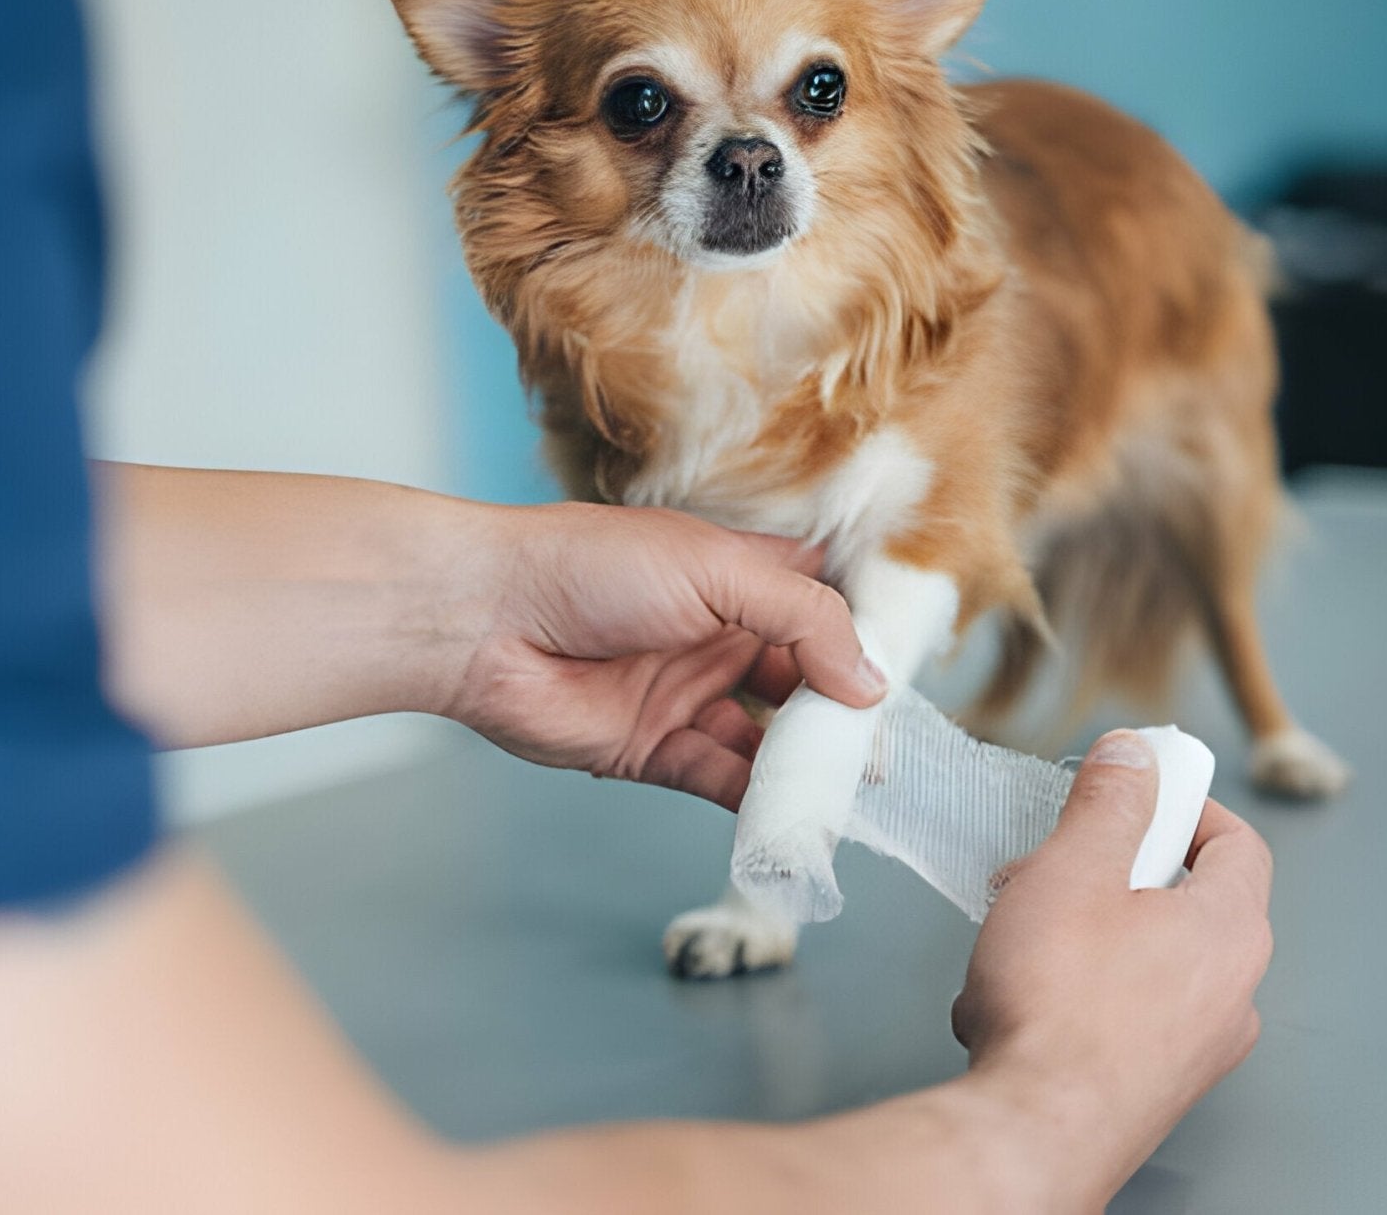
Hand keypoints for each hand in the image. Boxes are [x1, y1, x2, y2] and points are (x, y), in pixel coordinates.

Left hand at [445, 502, 885, 809]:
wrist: (484, 619)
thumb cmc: (590, 567)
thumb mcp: (718, 570)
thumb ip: (804, 621)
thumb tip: (869, 681)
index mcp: (737, 576)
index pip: (819, 607)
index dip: (858, 641)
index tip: (902, 680)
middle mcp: (718, 636)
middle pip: (803, 683)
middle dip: (841, 719)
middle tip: (882, 756)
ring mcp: (687, 695)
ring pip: (766, 740)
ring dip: (804, 769)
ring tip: (846, 797)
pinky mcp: (652, 750)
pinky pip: (720, 780)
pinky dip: (756, 803)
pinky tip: (791, 818)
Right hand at [952, 731, 1272, 1207]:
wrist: (1034, 1129)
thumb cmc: (1058, 1008)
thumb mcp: (1074, 869)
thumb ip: (1110, 803)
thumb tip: (1135, 755)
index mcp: (1230, 930)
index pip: (1238, 843)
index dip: (1185, 805)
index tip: (1135, 792)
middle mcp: (1230, 993)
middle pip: (1181, 897)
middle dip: (1106, 872)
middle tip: (1053, 867)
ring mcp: (1196, 1047)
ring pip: (1141, 955)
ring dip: (1079, 932)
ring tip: (1019, 939)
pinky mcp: (1153, 1084)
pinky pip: (1120, 1010)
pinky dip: (1073, 991)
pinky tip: (1015, 998)